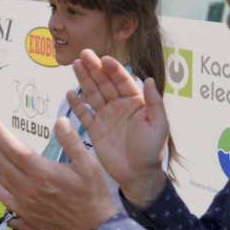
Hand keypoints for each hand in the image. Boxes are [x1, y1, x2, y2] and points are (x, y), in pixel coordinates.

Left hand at [0, 118, 116, 229]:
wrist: (93, 227)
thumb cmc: (92, 194)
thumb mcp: (89, 164)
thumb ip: (72, 141)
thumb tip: (60, 121)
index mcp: (42, 172)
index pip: (14, 149)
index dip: (1, 135)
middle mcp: (29, 187)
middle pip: (0, 161)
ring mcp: (25, 201)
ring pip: (0, 176)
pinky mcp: (25, 211)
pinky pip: (4, 195)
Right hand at [69, 49, 168, 207]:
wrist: (138, 175)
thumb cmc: (151, 150)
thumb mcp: (158, 125)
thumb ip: (154, 102)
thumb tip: (150, 79)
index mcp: (135, 102)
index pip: (122, 81)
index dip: (114, 70)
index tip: (105, 59)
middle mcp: (119, 106)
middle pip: (104, 83)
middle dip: (94, 68)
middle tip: (84, 54)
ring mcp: (106, 117)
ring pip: (92, 94)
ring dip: (84, 80)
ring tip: (75, 65)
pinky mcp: (94, 130)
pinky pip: (84, 114)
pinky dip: (77, 104)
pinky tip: (70, 93)